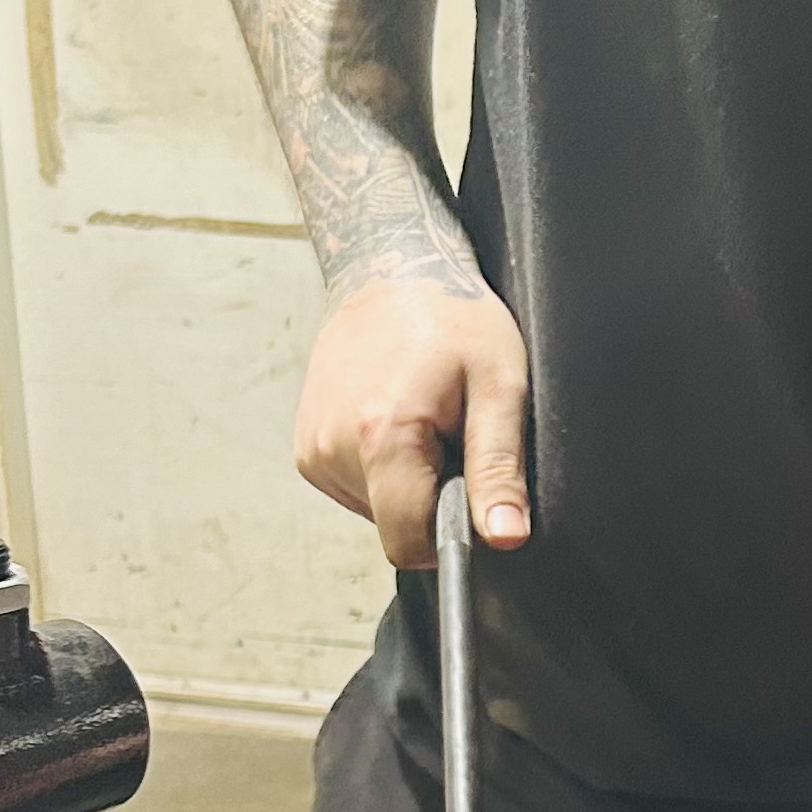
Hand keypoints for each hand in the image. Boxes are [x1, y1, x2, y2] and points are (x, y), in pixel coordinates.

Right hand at [294, 277, 532, 569]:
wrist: (390, 269)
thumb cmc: (453, 317)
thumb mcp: (500, 385)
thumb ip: (499, 467)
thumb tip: (504, 536)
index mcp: (381, 437)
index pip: (410, 542)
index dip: (451, 533)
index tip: (470, 489)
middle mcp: (333, 448)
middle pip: (394, 526)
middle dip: (432, 498)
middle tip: (450, 434)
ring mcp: (313, 449)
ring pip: (376, 510)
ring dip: (407, 482)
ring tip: (424, 420)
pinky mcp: (307, 448)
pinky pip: (357, 488)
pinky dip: (382, 469)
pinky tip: (395, 419)